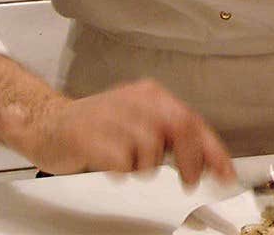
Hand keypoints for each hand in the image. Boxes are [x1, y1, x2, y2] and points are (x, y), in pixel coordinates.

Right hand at [25, 78, 233, 185]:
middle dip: (191, 159)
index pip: (192, 120)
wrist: (47, 124)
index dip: (213, 150)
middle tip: (189, 179)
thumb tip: (209, 160)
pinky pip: (122, 162)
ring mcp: (112, 116)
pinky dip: (121, 170)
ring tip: (127, 160)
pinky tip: (109, 162)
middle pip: (180, 127)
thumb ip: (175, 138)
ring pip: (151, 149)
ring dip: (145, 165)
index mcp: (151, 94)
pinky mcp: (89, 136)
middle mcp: (136, 100)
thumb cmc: (98, 126)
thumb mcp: (141, 122)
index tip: (226, 173)